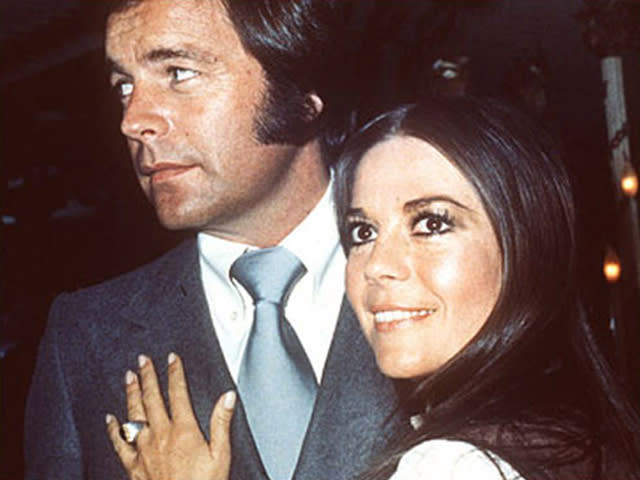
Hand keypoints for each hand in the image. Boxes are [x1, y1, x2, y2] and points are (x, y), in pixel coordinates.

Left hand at [106, 353, 235, 479]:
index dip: (174, 373)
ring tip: (129, 377)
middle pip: (152, 399)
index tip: (172, 358)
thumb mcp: (221, 455)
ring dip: (131, 393)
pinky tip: (110, 417)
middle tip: (143, 359)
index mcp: (183, 430)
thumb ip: (222, 423)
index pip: (178, 393)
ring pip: (134, 414)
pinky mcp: (134, 466)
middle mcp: (161, 435)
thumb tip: (227, 395)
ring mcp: (144, 450)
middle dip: (148, 376)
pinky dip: (113, 428)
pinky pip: (120, 443)